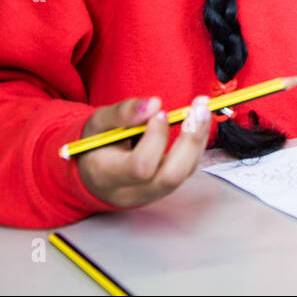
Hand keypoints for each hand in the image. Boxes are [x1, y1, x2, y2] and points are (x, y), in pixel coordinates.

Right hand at [77, 95, 210, 208]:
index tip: (160, 113)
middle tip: (198, 108)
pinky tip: (199, 119)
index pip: (140, 167)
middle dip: (190, 140)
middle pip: (170, 176)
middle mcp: (133, 191)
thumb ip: (121, 113)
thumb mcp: (98, 123)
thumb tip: (154, 103)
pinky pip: (189, 167)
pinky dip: (198, 141)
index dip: (155, 139)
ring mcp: (153, 193)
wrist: (94, 171)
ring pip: (185, 172)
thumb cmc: (95, 145)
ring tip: (202, 107)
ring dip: (199, 137)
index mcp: (108, 176)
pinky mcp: (167, 186)